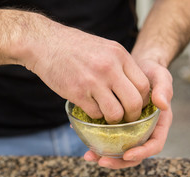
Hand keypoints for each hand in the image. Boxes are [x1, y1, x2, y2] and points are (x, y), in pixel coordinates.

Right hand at [21, 16, 149, 122]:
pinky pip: (95, 114)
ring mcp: (93, 82)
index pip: (144, 85)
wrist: (45, 43)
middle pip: (134, 102)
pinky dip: (95, 115)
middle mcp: (109, 68)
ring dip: (113, 119)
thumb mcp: (104, 48)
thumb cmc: (75, 47)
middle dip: (132, 116)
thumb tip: (135, 87)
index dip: (143, 101)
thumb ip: (120, 66)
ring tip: (107, 114)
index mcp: (119, 55)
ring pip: (115, 113)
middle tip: (126, 117)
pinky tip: (90, 106)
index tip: (136, 105)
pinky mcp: (77, 93)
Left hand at [84, 59, 172, 168]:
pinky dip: (97, 140)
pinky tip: (83, 137)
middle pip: (134, 154)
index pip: (154, 145)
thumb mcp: (161, 77)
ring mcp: (130, 129)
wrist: (137, 66)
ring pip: (119, 150)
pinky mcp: (116, 124)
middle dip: (118, 161)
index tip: (127, 155)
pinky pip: (108, 137)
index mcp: (158, 124)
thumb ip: (164, 90)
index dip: (142, 153)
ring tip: (89, 155)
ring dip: (105, 155)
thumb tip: (163, 104)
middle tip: (101, 160)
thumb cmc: (152, 72)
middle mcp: (144, 130)